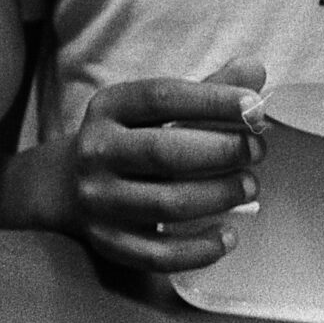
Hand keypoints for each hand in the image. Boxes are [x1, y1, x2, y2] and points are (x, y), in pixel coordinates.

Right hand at [48, 60, 265, 272]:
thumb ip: (204, 90)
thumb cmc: (128, 139)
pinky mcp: (107, 240)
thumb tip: (255, 69)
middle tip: (257, 150)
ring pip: (166, 203)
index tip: (256, 107)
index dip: (212, 100)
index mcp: (108, 107)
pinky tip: (228, 236)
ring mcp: (98, 198)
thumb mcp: (153, 108)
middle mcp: (96, 150)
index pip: (161, 97)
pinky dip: (200, 249)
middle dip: (222, 151)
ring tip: (250, 186)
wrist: (66, 183)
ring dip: (219, 196)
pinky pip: (158, 253)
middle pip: (163, 152)